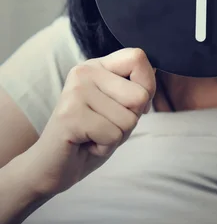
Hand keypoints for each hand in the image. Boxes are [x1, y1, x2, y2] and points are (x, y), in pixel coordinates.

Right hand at [24, 48, 155, 196]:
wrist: (52, 166)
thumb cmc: (92, 135)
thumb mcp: (120, 107)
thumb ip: (136, 88)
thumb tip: (157, 69)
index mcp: (97, 65)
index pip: (138, 57)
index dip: (146, 85)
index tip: (127, 105)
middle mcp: (85, 71)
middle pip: (140, 95)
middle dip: (130, 120)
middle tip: (104, 124)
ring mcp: (76, 91)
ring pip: (129, 119)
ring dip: (116, 136)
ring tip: (93, 134)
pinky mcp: (70, 115)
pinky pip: (113, 135)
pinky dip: (104, 147)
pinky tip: (85, 143)